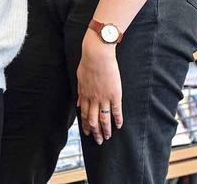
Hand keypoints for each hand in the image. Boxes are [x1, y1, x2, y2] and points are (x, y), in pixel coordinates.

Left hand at [76, 29, 123, 144]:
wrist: (98, 55)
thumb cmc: (88, 63)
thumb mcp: (80, 78)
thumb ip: (79, 92)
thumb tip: (78, 103)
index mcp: (84, 95)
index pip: (84, 115)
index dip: (86, 125)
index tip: (88, 133)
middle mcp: (93, 99)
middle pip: (93, 120)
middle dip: (95, 132)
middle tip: (98, 140)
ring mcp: (104, 97)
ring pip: (104, 118)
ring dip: (106, 130)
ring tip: (108, 137)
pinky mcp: (114, 94)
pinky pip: (116, 110)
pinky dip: (117, 119)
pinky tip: (119, 125)